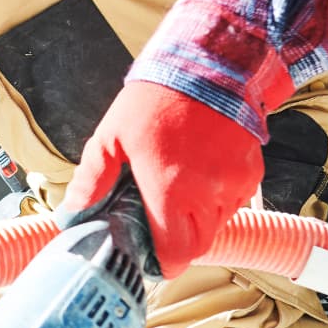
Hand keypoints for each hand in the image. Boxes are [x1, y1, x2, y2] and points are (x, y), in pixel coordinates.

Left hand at [63, 80, 262, 278]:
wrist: (209, 63)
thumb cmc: (157, 97)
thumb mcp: (111, 136)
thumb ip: (92, 178)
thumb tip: (75, 210)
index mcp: (171, 191)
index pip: (176, 256)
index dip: (161, 264)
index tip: (149, 257)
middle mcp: (209, 194)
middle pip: (199, 247)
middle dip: (179, 244)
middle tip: (160, 226)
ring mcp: (235, 184)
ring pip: (219, 225)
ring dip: (199, 220)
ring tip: (179, 192)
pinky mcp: (252, 171)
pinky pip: (236, 201)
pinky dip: (219, 199)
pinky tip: (201, 174)